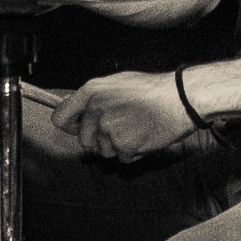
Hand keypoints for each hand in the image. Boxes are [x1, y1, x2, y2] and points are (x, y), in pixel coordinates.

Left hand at [52, 70, 198, 162]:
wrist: (181, 98)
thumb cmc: (154, 90)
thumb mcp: (118, 83)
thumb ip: (96, 97)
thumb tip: (79, 109)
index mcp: (91, 91)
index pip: (60, 118)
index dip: (70, 126)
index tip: (79, 128)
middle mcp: (95, 109)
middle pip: (84, 141)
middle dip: (100, 140)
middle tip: (122, 128)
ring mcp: (108, 128)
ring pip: (104, 151)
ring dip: (118, 146)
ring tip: (137, 128)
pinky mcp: (123, 145)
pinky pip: (122, 158)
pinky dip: (133, 152)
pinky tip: (144, 136)